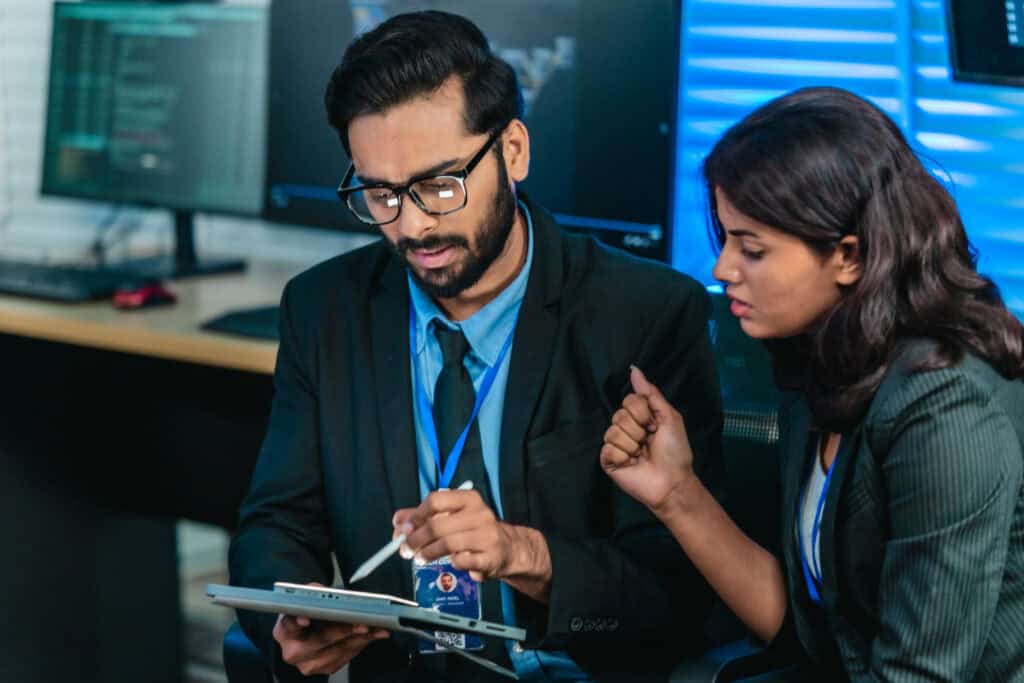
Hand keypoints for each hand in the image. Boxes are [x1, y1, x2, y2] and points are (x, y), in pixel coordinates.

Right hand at [273, 584, 387, 675]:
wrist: (309, 633)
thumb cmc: (308, 612)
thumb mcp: (306, 597)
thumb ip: (312, 592)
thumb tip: (324, 592)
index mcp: (284, 630)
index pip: (289, 625)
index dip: (297, 622)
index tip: (306, 619)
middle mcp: (293, 652)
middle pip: (321, 640)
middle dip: (344, 630)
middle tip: (363, 623)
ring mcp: (309, 664)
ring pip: (339, 650)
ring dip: (361, 638)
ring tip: (377, 627)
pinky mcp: (326, 669)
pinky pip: (348, 656)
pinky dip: (362, 643)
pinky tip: (373, 634)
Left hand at [392, 489, 551, 600]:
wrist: (507, 548)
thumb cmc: (473, 531)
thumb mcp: (450, 518)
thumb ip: (422, 517)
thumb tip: (398, 521)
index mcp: (468, 499)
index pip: (436, 500)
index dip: (416, 515)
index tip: (403, 529)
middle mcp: (480, 513)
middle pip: (438, 525)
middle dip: (416, 539)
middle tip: (405, 549)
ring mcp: (487, 535)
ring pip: (448, 544)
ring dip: (428, 553)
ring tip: (420, 558)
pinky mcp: (490, 556)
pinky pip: (461, 561)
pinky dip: (450, 563)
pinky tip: (450, 563)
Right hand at [601, 366, 695, 515]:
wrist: (672, 481)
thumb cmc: (675, 451)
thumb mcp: (669, 417)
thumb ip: (650, 393)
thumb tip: (634, 369)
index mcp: (640, 417)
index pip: (628, 400)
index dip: (642, 412)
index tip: (655, 426)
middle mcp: (626, 428)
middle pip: (619, 415)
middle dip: (638, 429)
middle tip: (649, 442)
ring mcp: (616, 445)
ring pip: (613, 431)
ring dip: (632, 444)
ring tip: (641, 454)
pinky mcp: (608, 460)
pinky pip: (608, 448)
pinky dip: (623, 456)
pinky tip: (632, 463)